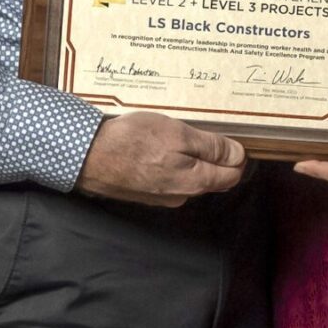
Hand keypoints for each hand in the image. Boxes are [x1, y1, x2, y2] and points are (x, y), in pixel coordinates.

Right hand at [74, 110, 245, 206]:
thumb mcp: (178, 133)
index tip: (227, 136)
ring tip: (175, 135)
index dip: (236, 155)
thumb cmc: (132, 141)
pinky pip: (170, 178)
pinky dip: (171, 163)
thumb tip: (238, 155)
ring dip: (190, 159)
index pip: (233, 175)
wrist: (88, 156)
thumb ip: (211, 147)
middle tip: (201, 131)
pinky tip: (157, 147)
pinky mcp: (147, 193)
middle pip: (213, 178)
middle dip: (214, 157)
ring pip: (191, 177)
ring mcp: (164, 197)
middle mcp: (183, 194)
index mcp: (195, 181)